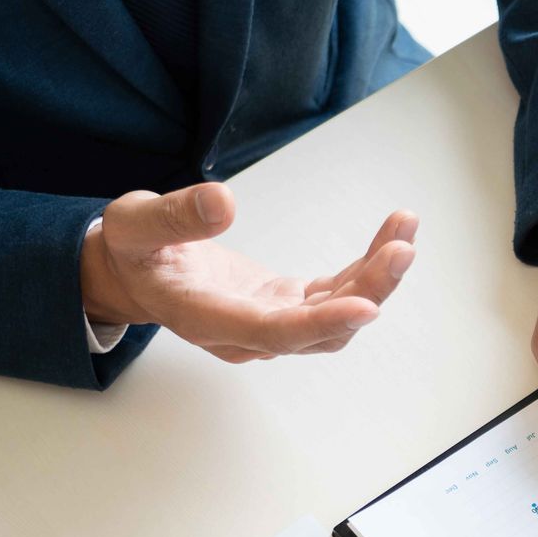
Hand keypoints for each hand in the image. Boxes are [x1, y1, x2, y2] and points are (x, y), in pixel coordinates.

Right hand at [80, 182, 417, 362]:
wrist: (137, 275)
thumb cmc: (133, 251)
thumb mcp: (133, 225)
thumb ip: (173, 217)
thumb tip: (223, 202)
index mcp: (207, 318)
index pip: (273, 331)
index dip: (322, 322)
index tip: (367, 306)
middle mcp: (247, 333)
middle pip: (321, 330)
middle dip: (367, 291)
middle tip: (402, 248)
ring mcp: (271, 323)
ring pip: (337, 315)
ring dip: (376, 280)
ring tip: (404, 231)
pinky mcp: (287, 306)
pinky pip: (336, 294)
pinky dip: (366, 269)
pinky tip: (392, 237)